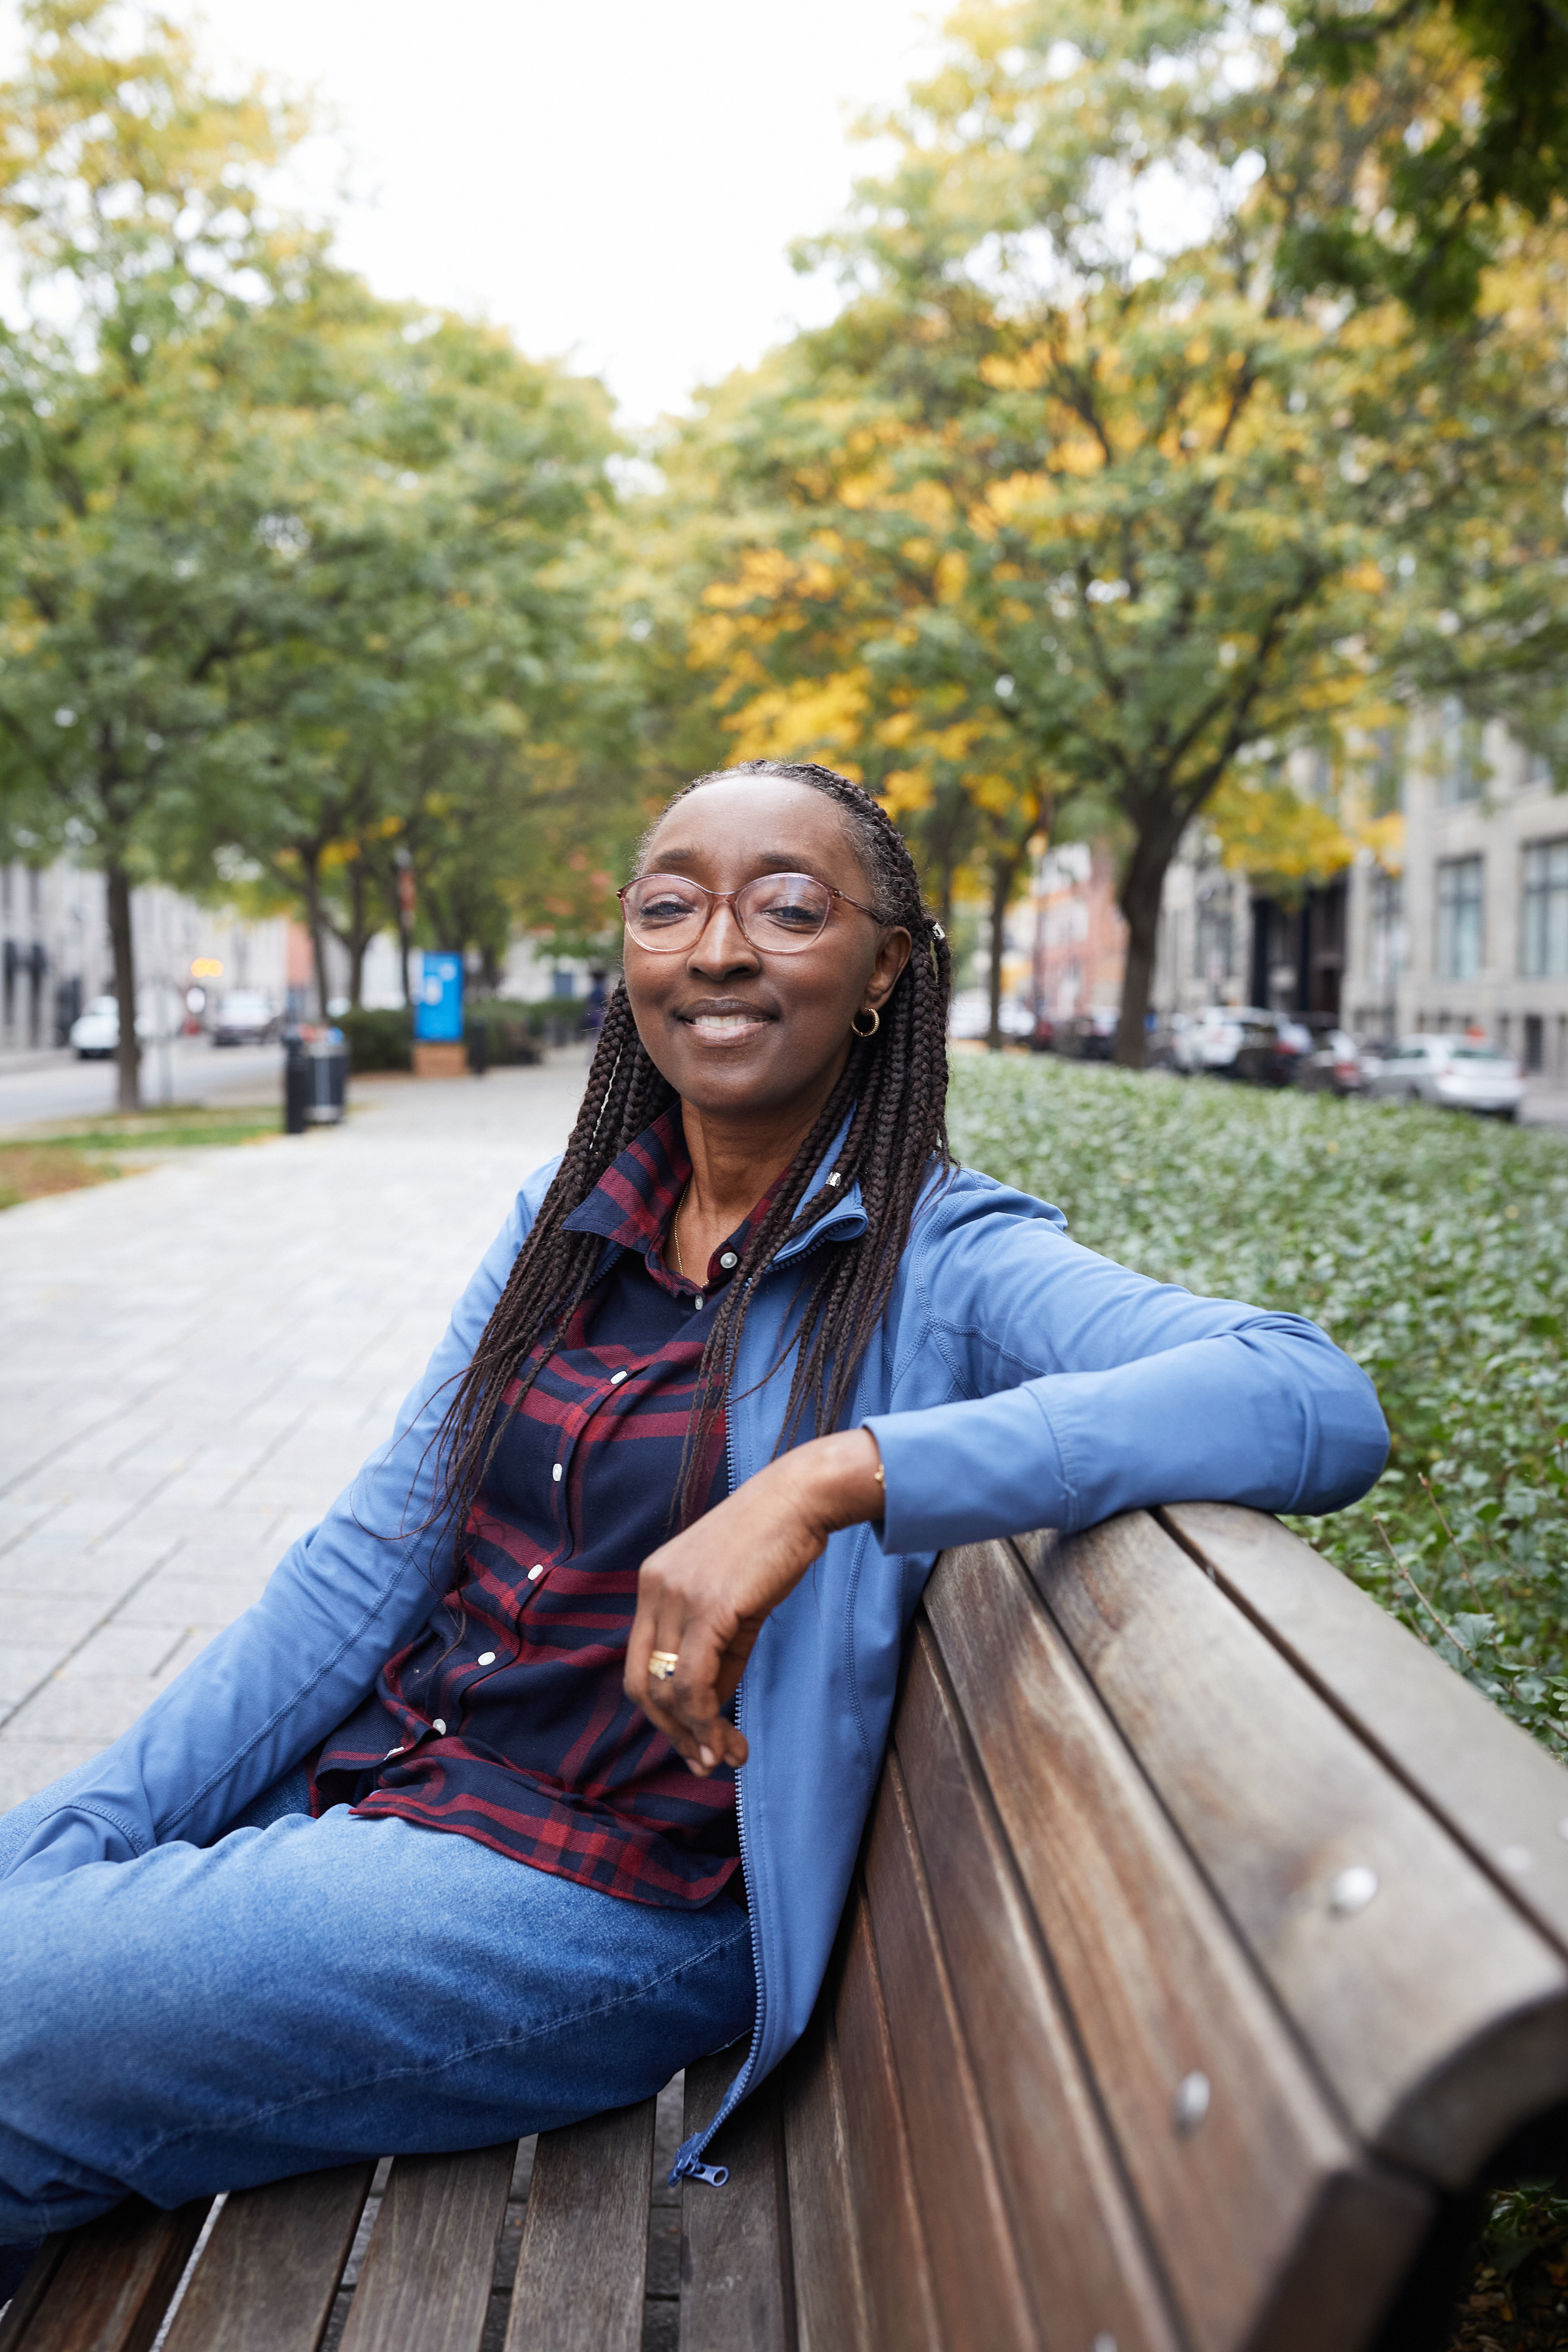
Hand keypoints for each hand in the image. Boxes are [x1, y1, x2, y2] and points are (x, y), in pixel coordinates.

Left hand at [624, 1427, 884, 1774]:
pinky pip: (694, 1679)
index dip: (662, 1713)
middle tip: (705, 1762)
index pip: (639, 1664)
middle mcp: (654, 1589)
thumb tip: (711, 1710)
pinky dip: (707, 1719)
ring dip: (696, 1735)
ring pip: (669, 1688)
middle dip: (672, 1732)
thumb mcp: (735, 1603)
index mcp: (652, 1583)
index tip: (694, 1742)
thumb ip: (719, 1653)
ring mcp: (677, 1596)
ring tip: (726, 1758)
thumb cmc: (773, 1547)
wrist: (800, 1500)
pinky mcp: (709, 1606)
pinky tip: (727, 1739)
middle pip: (642, 1683)